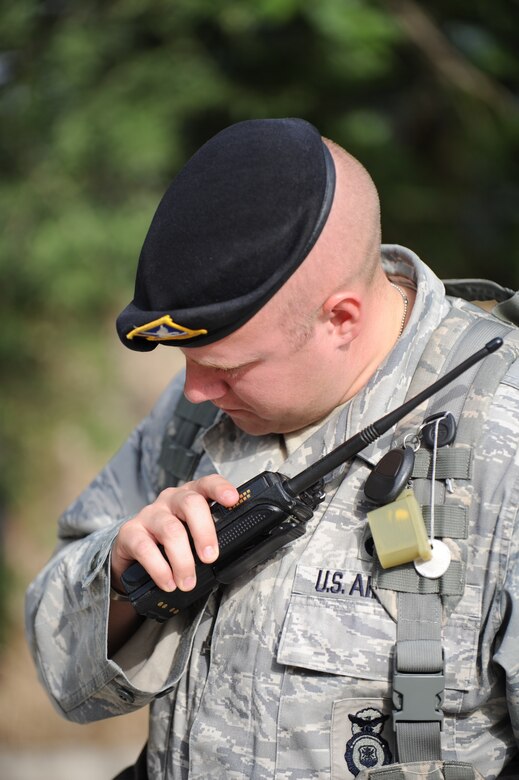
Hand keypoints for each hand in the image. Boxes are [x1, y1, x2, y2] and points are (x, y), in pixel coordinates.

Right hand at [111, 475, 238, 594]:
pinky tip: (168, 582)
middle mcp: (170, 500)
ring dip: (183, 560)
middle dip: (204, 532)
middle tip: (210, 558)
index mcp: (190, 496)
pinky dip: (160, 569)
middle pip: (190, 503)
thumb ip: (209, 537)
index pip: (207, 484)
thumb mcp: (193, 535)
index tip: (232, 500)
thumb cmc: (172, 543)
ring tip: (188, 582)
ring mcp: (149, 514)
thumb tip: (233, 554)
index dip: (220, 489)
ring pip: (171, 530)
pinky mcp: (129, 532)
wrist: (134, 556)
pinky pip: (145, 548)